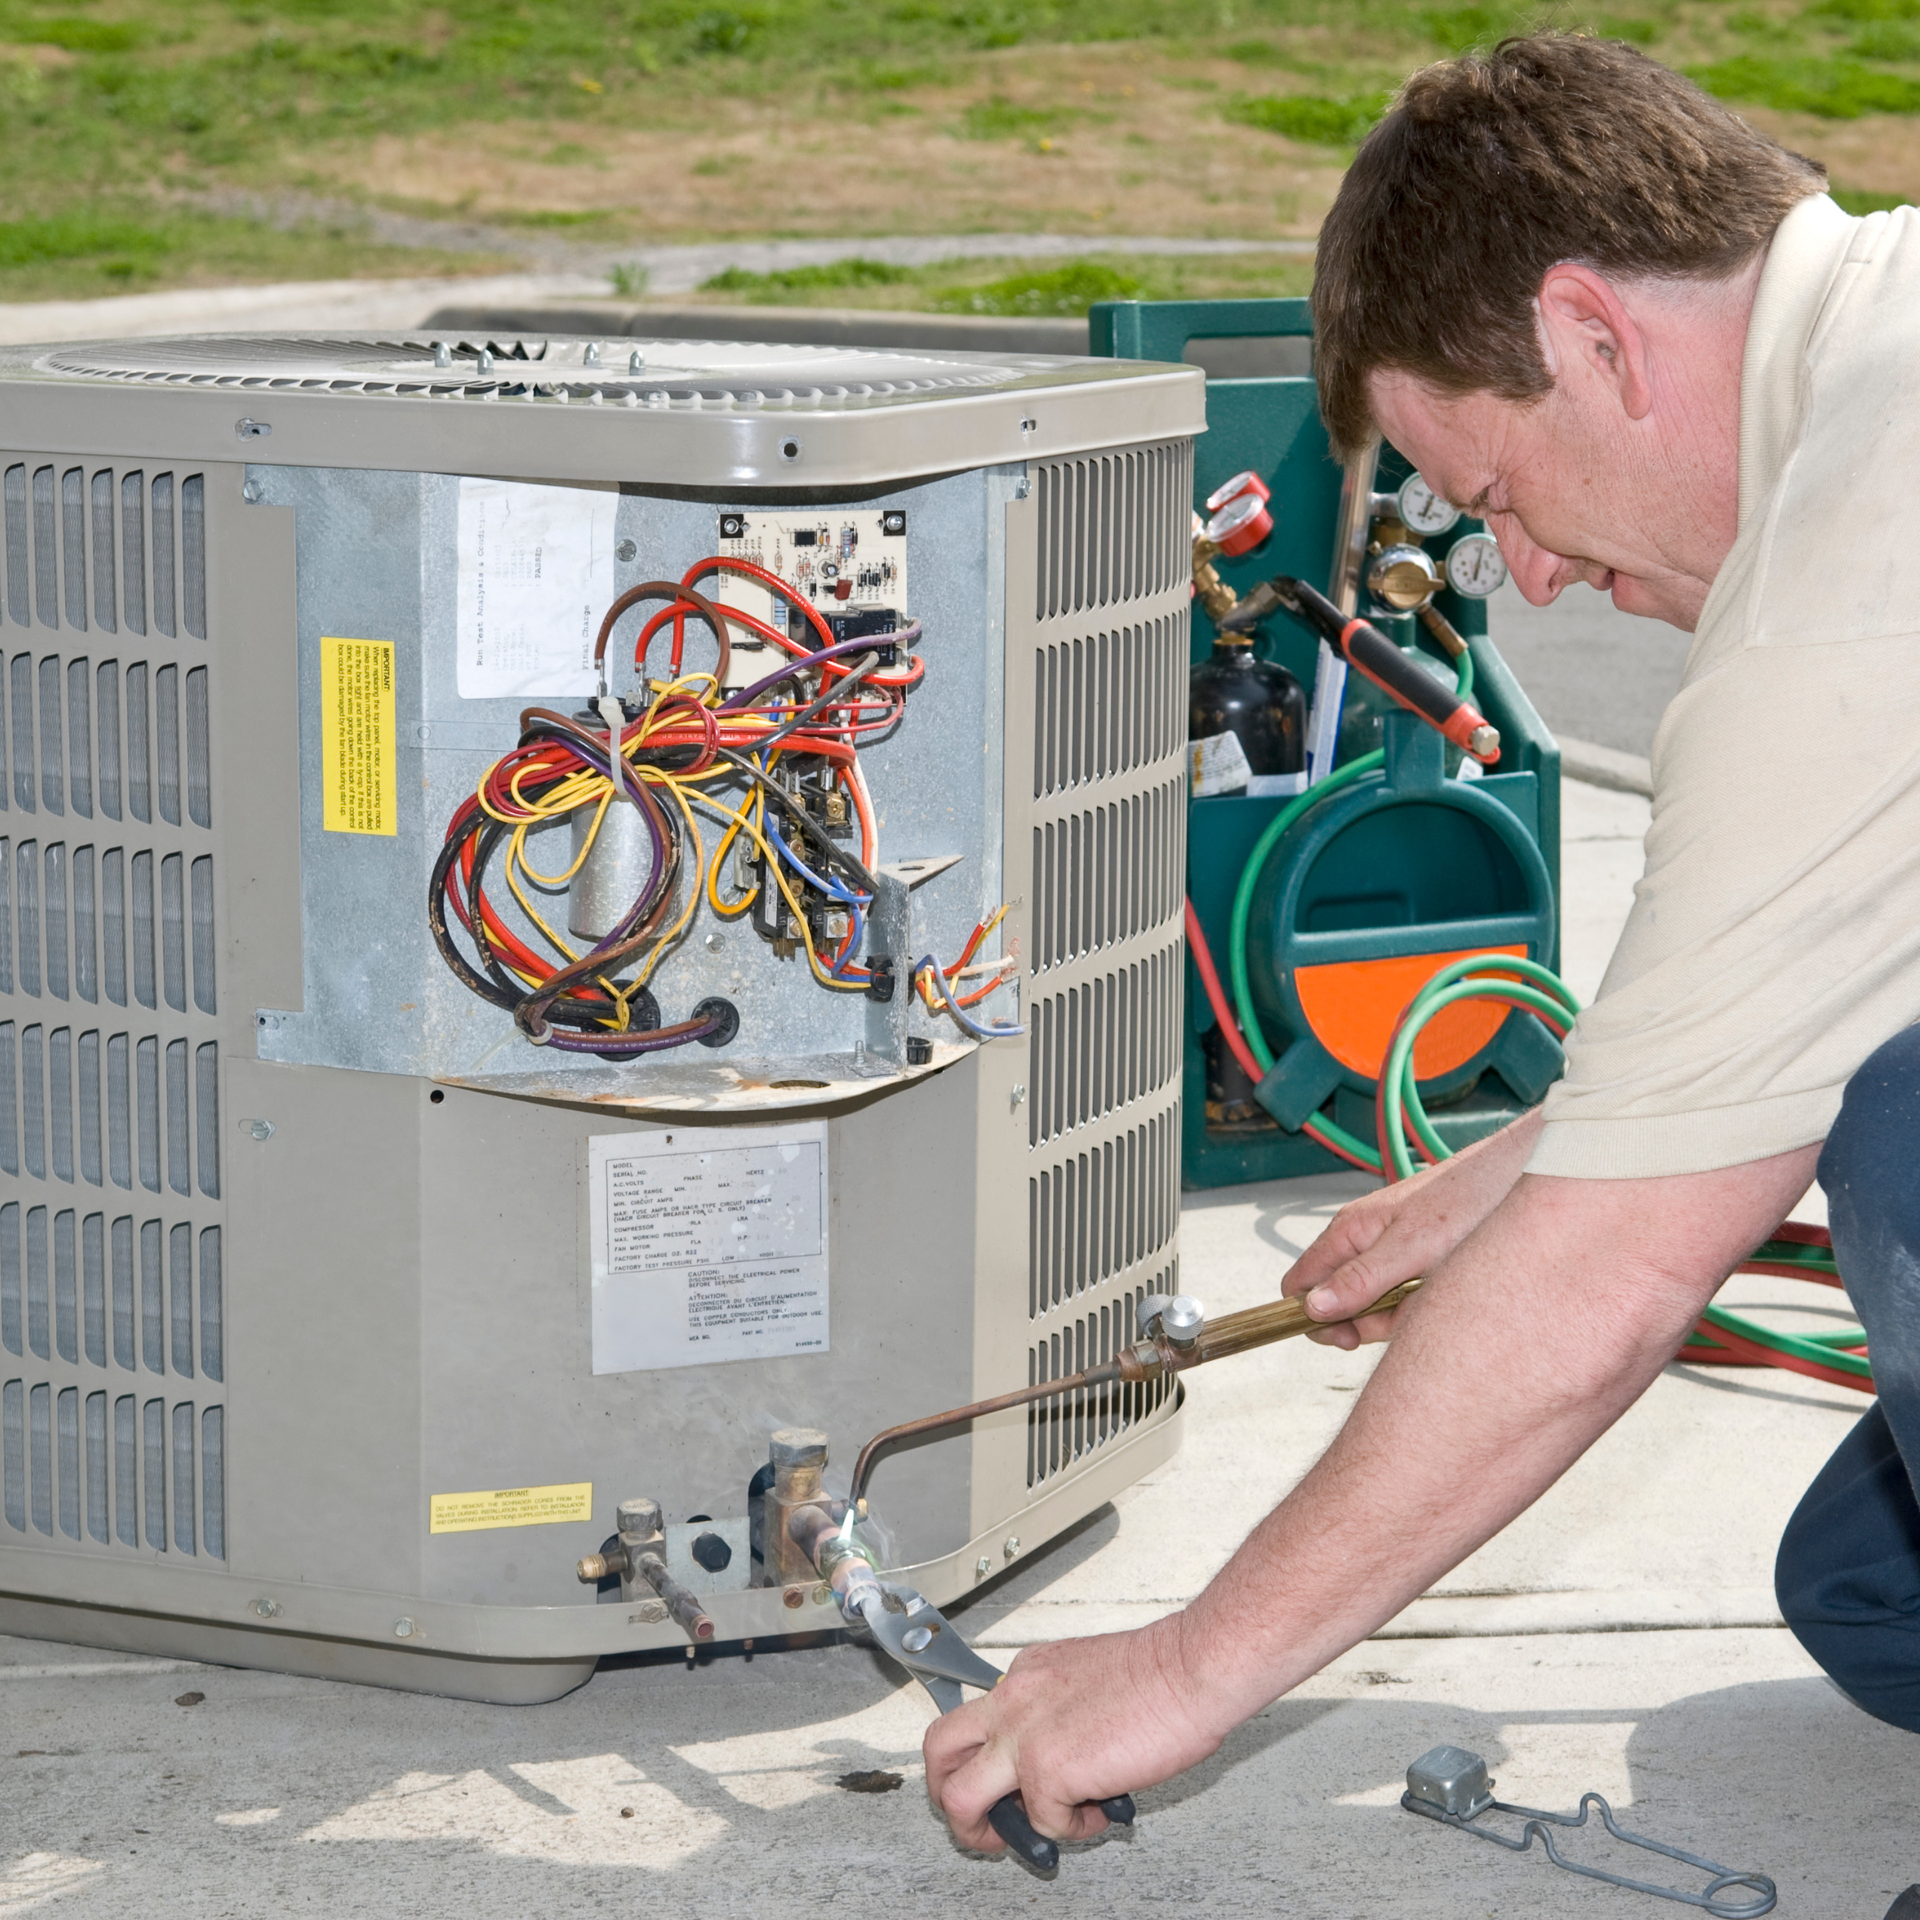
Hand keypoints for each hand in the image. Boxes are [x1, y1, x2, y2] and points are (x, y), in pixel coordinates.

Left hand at [924, 1614, 1221, 1850]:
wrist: (1192, 1670)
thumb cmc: (1162, 1675)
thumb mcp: (1085, 1680)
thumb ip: (1057, 1712)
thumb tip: (1061, 1758)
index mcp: (1026, 1674)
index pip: (977, 1718)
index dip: (987, 1757)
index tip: (1006, 1778)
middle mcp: (1014, 1699)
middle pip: (939, 1748)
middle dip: (944, 1792)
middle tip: (975, 1817)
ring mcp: (1023, 1736)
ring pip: (958, 1797)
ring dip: (980, 1831)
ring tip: (1018, 1836)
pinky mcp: (1046, 1772)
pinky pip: (1043, 1823)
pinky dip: (1072, 1830)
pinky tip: (1098, 1811)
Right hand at [1284, 1110, 1543, 1346]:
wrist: (1520, 1179)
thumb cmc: (1466, 1200)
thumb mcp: (1410, 1247)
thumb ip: (1360, 1279)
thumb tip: (1311, 1307)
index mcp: (1349, 1232)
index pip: (1300, 1283)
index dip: (1311, 1317)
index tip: (1344, 1338)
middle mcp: (1363, 1243)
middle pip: (1336, 1301)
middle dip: (1362, 1323)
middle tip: (1395, 1324)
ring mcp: (1391, 1255)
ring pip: (1372, 1305)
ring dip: (1397, 1316)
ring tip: (1430, 1298)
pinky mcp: (1417, 1264)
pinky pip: (1402, 1298)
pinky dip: (1419, 1307)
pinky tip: (1441, 1295)